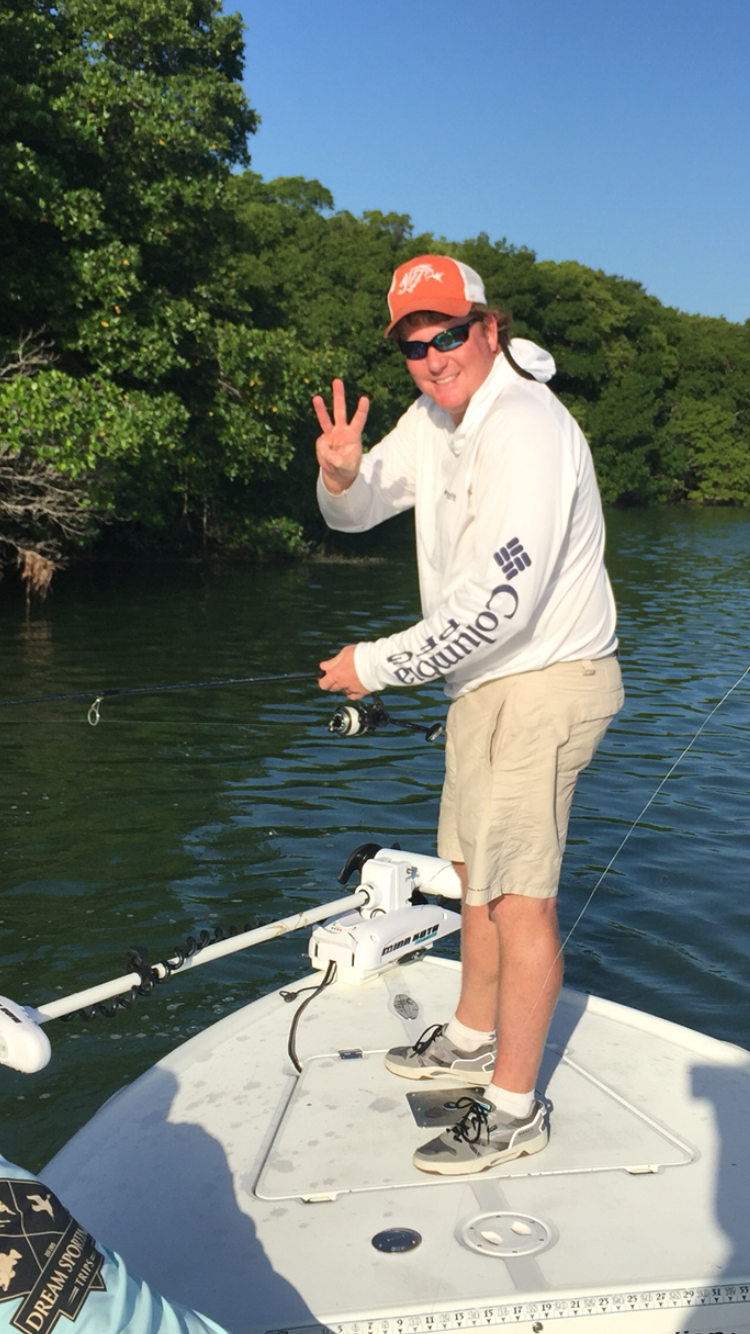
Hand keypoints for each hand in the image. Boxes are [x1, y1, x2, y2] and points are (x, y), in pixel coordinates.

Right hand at [312, 379, 368, 494]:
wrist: (338, 472)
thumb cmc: (347, 467)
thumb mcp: (345, 466)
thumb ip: (336, 459)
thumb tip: (324, 448)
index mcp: (353, 435)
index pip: (359, 420)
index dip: (361, 410)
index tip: (364, 398)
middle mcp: (342, 431)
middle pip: (340, 411)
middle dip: (339, 396)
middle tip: (337, 380)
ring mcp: (331, 434)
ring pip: (326, 419)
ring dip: (321, 408)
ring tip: (317, 397)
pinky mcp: (322, 441)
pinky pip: (320, 446)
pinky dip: (323, 454)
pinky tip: (328, 460)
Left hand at [318, 645, 366, 698]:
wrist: (378, 662)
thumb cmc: (361, 654)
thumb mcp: (344, 653)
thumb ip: (333, 662)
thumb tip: (323, 666)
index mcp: (336, 674)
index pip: (323, 683)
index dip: (323, 679)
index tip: (326, 675)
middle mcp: (343, 684)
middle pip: (332, 688)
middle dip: (333, 682)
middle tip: (339, 674)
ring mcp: (352, 689)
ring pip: (343, 691)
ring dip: (343, 686)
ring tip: (349, 677)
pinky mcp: (362, 692)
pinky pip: (353, 696)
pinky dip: (351, 693)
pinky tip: (353, 687)